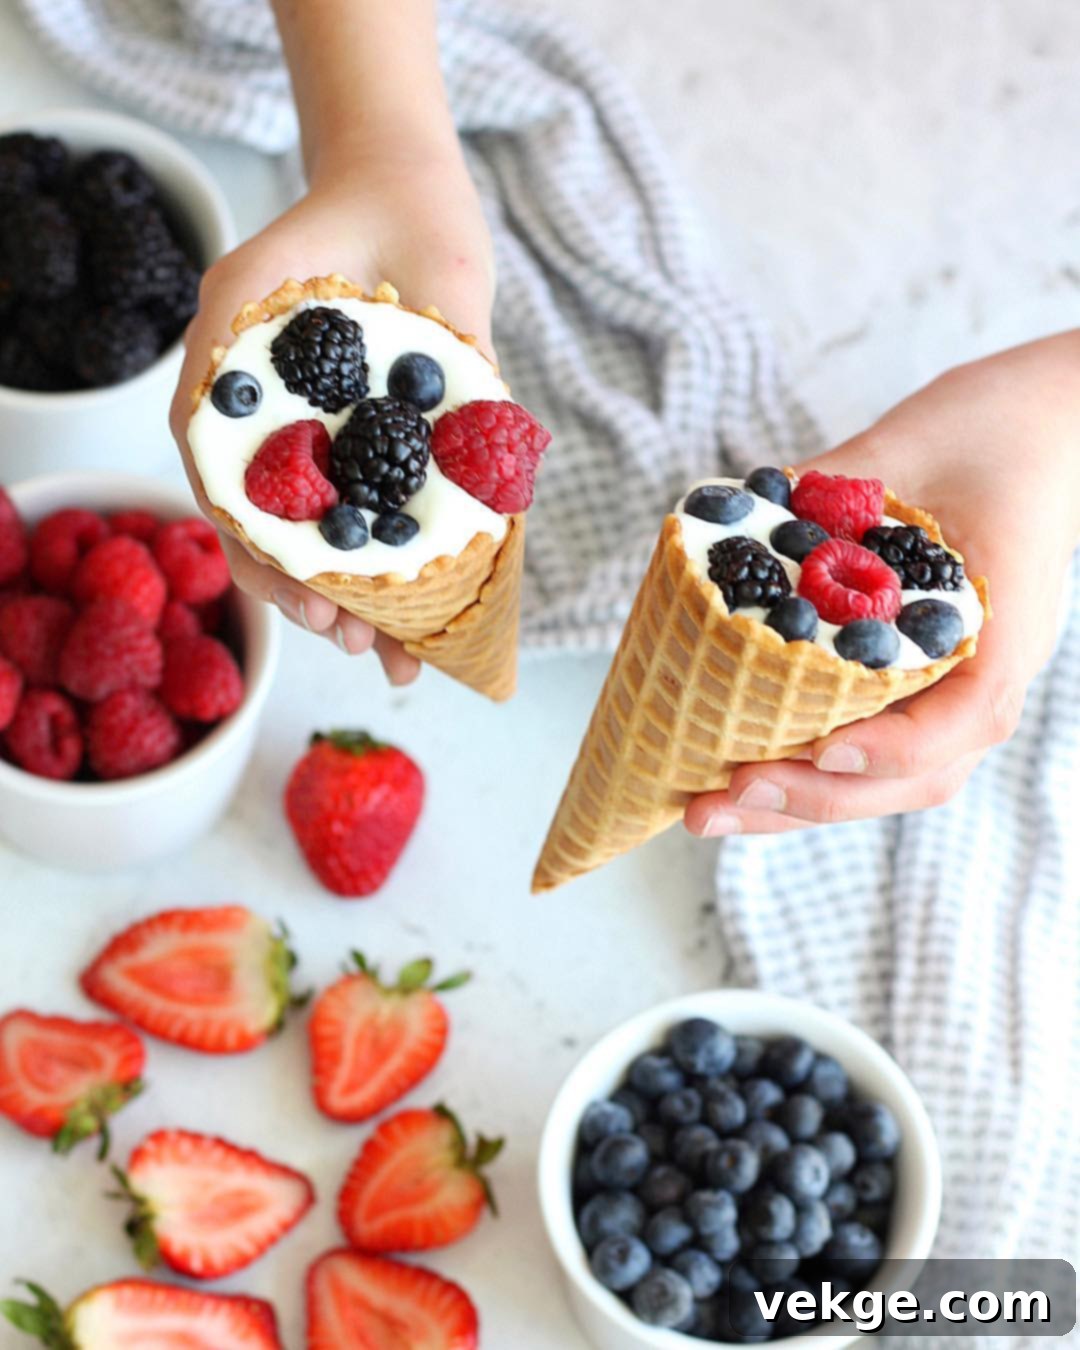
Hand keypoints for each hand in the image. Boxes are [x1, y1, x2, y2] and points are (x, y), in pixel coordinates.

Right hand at [169, 147, 493, 683]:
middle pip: (335, 557)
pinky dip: (473, 555)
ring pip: (399, 549)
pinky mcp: (462, 434)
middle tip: (358, 644)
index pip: (266, 534)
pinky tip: (473, 602)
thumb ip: (212, 381)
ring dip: (400, 609)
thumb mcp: (237, 297)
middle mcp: (339, 462)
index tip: (305, 611)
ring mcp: (401, 454)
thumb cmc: (309, 240)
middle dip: (342, 611)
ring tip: (404, 655)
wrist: (400, 194)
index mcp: (280, 450)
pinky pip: (471, 504)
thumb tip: (213, 491)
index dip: (278, 581)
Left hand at [685, 332, 1079, 836]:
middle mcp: (984, 675)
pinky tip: (730, 775)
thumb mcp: (907, 448)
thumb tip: (723, 526)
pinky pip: (864, 747)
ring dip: (794, 805)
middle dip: (812, 798)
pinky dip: (800, 770)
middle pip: (914, 775)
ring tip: (705, 812)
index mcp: (1003, 625)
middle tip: (719, 799)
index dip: (892, 745)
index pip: (965, 713)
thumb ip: (830, 493)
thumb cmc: (982, 430)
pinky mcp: (915, 690)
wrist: (1032, 428)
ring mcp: (954, 692)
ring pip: (885, 782)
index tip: (822, 746)